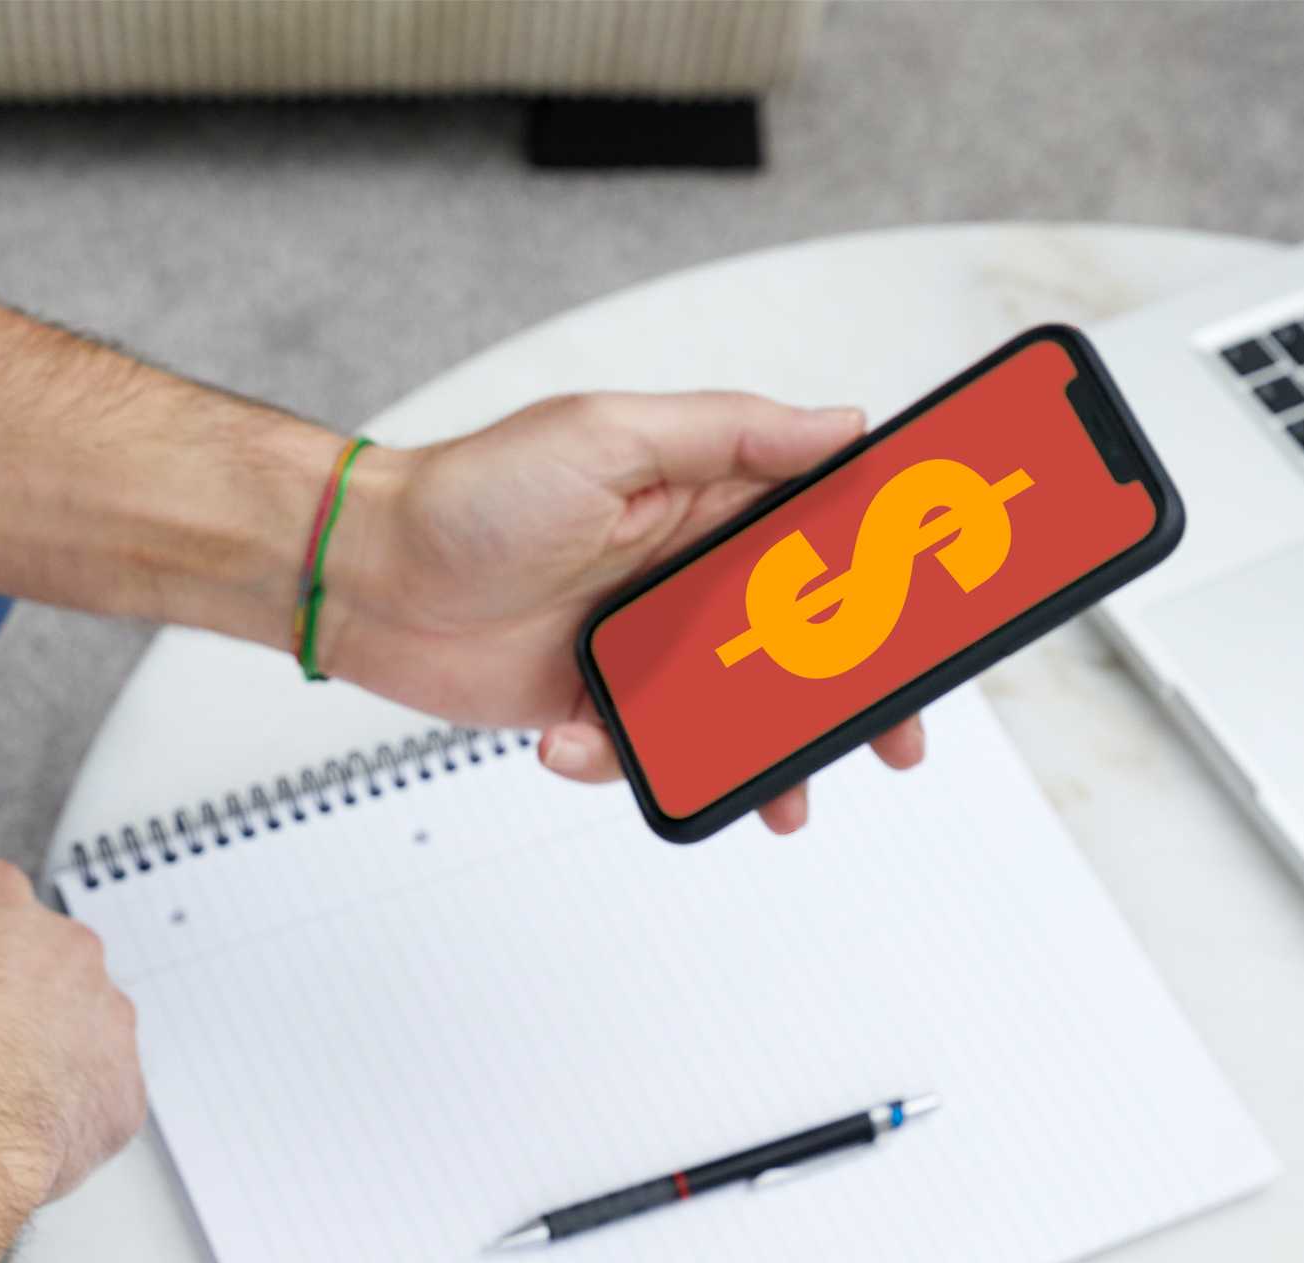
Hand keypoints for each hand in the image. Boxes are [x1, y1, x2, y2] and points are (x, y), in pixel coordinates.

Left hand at [314, 394, 928, 833]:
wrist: (362, 576)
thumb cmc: (468, 492)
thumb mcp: (609, 437)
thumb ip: (730, 434)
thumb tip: (841, 424)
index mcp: (705, 502)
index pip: (826, 538)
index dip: (889, 577)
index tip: (941, 615)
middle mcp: (683, 577)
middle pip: (802, 644)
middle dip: (853, 697)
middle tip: (891, 737)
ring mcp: (640, 647)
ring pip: (733, 715)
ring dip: (761, 758)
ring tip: (781, 796)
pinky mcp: (592, 703)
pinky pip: (640, 752)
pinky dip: (617, 761)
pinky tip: (571, 739)